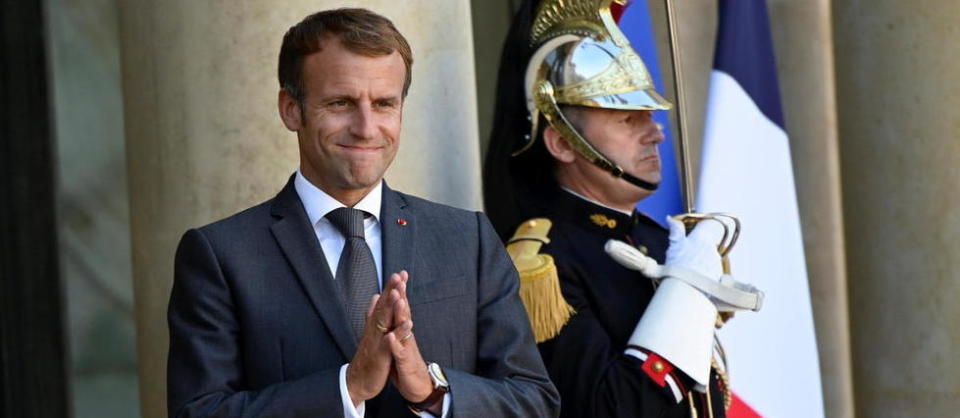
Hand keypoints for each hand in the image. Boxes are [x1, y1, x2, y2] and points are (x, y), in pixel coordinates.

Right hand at [346, 273, 407, 405]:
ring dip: (391, 307)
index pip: (384, 302)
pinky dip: (398, 333)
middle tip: (398, 275)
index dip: (391, 288)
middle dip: (391, 291)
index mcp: (375, 324)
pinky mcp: (380, 355)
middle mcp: (375, 329)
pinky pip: (390, 343)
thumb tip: (376, 296)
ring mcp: (377, 341)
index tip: (400, 273)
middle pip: (383, 307)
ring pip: (384, 321)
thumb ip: (374, 313)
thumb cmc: (368, 355)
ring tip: (398, 293)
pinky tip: (407, 324)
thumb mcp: (371, 332)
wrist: (358, 380)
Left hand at [384, 272, 434, 405]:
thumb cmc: (406, 361)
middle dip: (402, 295)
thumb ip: (397, 324)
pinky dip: (395, 344)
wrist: (418, 386)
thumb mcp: (400, 340)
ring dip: (402, 315)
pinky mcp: (405, 363)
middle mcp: (407, 336)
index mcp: (403, 330)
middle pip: (404, 312)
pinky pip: (399, 352)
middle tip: (400, 278)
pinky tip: (390, 337)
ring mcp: (407, 348)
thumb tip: (395, 307)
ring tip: (399, 300)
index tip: (398, 273)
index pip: (401, 307)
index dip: (399, 291)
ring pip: (404, 330)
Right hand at [664, 216, 723, 280]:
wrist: (687, 288)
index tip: (691, 237)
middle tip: (684, 259)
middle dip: (697, 250)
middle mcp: (712, 248)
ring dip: (701, 263)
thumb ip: (675, 230)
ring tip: (689, 272)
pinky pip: (712, 272)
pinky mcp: (719, 276)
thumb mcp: (674, 245)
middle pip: (706, 244)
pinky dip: (705, 275)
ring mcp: (717, 262)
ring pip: (709, 258)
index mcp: (702, 237)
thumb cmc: (679, 265)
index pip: (705, 226)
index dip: (698, 231)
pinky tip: (695, 279)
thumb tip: (670, 218)